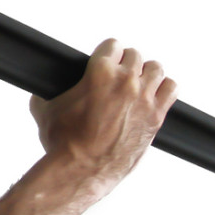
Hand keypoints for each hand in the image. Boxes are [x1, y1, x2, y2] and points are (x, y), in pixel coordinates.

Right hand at [29, 39, 177, 195]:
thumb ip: (46, 90)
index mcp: (100, 71)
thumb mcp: (44, 108)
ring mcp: (144, 98)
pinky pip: (171, 89)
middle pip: (135, 55)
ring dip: (145, 73)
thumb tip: (43, 87)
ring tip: (137, 82)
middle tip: (118, 74)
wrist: (82, 169)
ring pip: (155, 68)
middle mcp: (125, 80)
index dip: (107, 52)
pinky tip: (153, 95)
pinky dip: (163, 89)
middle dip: (125, 62)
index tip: (106, 59)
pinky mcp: (155, 117)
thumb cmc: (63, 141)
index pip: (113, 45)